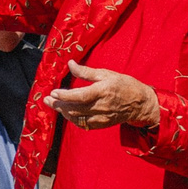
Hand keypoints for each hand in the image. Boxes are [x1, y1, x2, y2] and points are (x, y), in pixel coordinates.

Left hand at [45, 62, 160, 129]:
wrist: (141, 103)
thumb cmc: (124, 85)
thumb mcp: (106, 74)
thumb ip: (86, 72)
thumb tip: (70, 64)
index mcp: (102, 91)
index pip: (79, 96)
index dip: (64, 96)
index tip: (53, 93)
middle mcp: (101, 106)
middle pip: (75, 108)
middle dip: (58, 105)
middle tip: (46, 100)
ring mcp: (102, 117)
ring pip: (77, 118)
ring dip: (63, 112)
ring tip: (53, 105)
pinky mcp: (102, 124)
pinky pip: (84, 124)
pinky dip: (73, 119)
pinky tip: (66, 113)